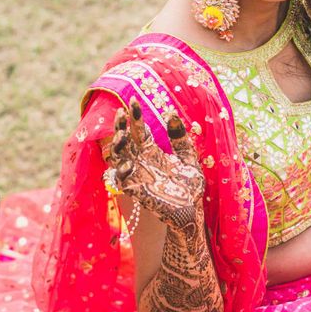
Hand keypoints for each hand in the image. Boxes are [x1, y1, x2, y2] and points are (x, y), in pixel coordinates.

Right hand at [109, 99, 204, 233]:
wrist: (192, 211)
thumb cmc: (190, 186)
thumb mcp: (188, 157)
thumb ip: (180, 138)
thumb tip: (171, 113)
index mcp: (152, 152)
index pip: (139, 130)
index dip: (134, 116)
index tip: (133, 100)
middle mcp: (141, 162)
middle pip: (124, 141)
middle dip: (120, 127)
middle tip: (121, 113)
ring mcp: (136, 176)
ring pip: (118, 157)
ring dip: (117, 146)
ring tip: (122, 135)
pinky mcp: (136, 191)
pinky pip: (121, 181)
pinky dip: (122, 172)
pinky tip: (129, 164)